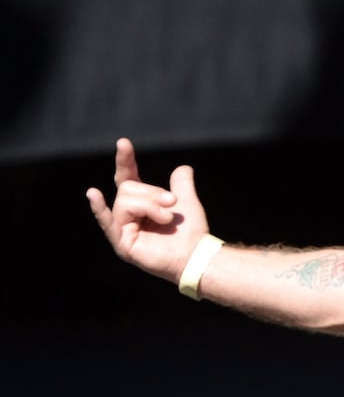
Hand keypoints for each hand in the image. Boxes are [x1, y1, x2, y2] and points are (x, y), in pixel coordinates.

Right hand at [86, 138, 212, 281]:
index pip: (127, 176)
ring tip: (166, 218)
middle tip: (171, 204)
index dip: (125, 160)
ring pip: (125, 201)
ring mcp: (122, 228)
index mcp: (140, 203)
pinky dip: (100, 209)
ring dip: (152, 206)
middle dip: (153, 193)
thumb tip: (183, 168)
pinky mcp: (122, 243)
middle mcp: (127, 214)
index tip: (124, 142)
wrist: (196, 253)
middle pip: (127, 188)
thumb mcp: (186, 202)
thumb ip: (182, 185)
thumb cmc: (191, 232)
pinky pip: (109, 222)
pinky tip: (93, 194)